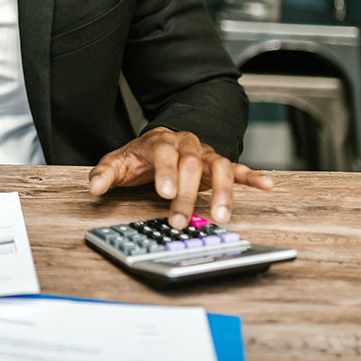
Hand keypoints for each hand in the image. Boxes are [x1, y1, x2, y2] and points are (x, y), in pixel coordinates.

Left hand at [87, 126, 273, 228]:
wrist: (161, 141)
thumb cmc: (140, 157)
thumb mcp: (118, 162)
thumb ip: (105, 174)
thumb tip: (94, 188)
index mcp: (160, 141)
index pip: (164, 153)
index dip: (165, 173)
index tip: (164, 193)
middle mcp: (185, 144)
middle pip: (190, 165)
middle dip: (186, 194)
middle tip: (178, 220)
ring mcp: (204, 154)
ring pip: (218, 167)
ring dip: (221, 192)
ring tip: (220, 216)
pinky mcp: (219, 164)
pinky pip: (238, 168)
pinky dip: (251, 176)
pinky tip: (266, 185)